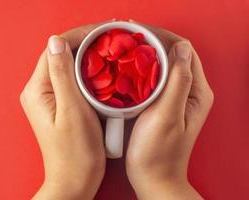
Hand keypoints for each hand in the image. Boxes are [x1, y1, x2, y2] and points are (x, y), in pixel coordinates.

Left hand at [20, 24, 105, 199]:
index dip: (78, 36)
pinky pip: (73, 80)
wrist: (75, 180)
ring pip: (68, 67)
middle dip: (85, 44)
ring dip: (88, 56)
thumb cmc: (76, 153)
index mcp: (38, 90)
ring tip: (110, 49)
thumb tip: (56, 41)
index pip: (54, 50)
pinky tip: (104, 69)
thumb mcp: (71, 111)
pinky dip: (88, 71)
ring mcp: (50, 98)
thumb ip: (63, 75)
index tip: (103, 31)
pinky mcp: (61, 104)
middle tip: (111, 38)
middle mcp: (39, 91)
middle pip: (61, 56)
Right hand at [126, 20, 213, 199]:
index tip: (137, 30)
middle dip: (151, 40)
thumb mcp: (168, 116)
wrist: (152, 177)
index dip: (161, 36)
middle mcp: (189, 90)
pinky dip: (141, 68)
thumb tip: (181, 48)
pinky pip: (154, 77)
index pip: (183, 50)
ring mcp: (176, 97)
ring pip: (163, 64)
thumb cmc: (158, 152)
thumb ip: (178, 81)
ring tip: (124, 45)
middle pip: (174, 54)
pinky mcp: (162, 103)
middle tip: (126, 35)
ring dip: (145, 52)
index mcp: (196, 91)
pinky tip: (126, 66)